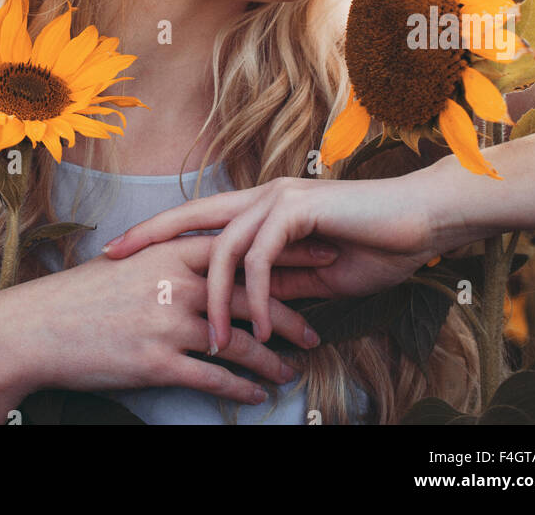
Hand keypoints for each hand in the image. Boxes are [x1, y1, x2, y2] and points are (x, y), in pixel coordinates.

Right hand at [12, 232, 335, 406]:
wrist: (38, 327)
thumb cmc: (82, 294)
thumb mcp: (130, 261)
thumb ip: (170, 257)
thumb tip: (206, 261)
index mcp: (171, 250)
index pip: (243, 249)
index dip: (286, 256)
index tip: (320, 259)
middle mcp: (175, 282)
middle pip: (251, 296)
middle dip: (291, 314)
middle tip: (316, 330)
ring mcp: (167, 322)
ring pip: (239, 341)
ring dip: (272, 361)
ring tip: (292, 372)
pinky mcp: (156, 362)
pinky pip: (213, 378)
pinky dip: (241, 389)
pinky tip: (257, 397)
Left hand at [101, 175, 437, 351]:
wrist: (422, 223)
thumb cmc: (376, 246)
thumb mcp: (317, 274)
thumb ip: (281, 283)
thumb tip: (249, 309)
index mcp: (264, 207)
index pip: (199, 218)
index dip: (159, 232)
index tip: (121, 250)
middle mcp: (264, 195)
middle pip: (192, 216)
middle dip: (150, 237)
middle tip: (112, 258)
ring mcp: (281, 198)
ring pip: (226, 246)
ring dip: (219, 298)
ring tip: (215, 340)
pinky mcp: (299, 209)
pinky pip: (263, 256)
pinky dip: (256, 293)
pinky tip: (256, 323)